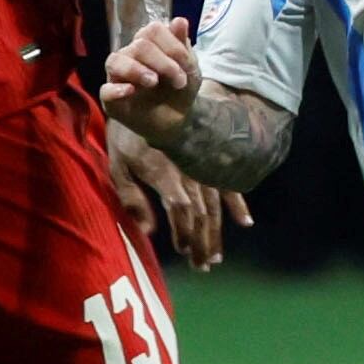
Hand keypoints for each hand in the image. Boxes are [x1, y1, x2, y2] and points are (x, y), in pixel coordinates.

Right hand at [97, 16, 200, 145]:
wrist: (178, 120)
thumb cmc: (180, 89)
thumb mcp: (189, 68)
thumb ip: (182, 45)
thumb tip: (179, 20)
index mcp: (148, 43)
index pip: (152, 30)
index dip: (172, 46)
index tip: (187, 66)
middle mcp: (129, 55)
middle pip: (138, 45)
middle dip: (163, 63)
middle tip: (179, 81)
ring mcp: (118, 77)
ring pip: (115, 61)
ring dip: (136, 70)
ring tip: (153, 82)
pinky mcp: (112, 100)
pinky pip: (105, 90)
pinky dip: (116, 89)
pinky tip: (131, 91)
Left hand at [107, 120, 249, 270]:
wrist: (147, 97)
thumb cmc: (126, 134)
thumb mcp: (118, 164)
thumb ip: (132, 198)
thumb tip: (148, 231)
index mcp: (164, 172)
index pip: (181, 209)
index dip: (184, 232)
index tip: (184, 252)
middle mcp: (188, 171)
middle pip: (201, 213)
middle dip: (202, 242)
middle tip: (202, 266)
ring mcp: (202, 165)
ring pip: (214, 204)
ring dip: (216, 232)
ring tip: (216, 256)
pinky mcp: (209, 158)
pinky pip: (227, 184)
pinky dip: (238, 204)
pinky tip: (244, 222)